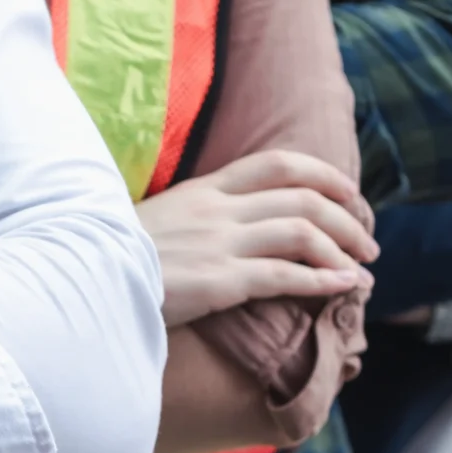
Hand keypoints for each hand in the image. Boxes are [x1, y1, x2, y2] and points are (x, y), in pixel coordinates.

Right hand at [133, 149, 376, 327]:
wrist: (84, 280)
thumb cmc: (115, 259)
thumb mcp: (158, 222)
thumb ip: (196, 218)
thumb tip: (230, 229)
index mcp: (204, 191)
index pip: (276, 164)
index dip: (323, 175)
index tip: (349, 194)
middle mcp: (217, 210)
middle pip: (302, 198)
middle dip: (347, 217)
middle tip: (368, 242)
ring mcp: (219, 243)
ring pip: (302, 232)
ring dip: (343, 250)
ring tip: (362, 270)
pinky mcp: (219, 281)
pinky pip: (285, 274)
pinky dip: (323, 280)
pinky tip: (342, 288)